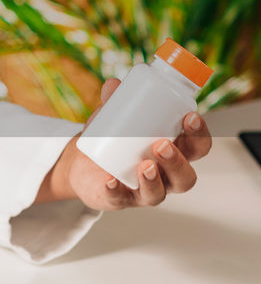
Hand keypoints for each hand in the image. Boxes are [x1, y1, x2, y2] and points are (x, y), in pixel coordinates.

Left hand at [37, 78, 212, 210]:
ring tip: (144, 164)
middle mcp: (165, 176)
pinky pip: (120, 199)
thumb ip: (116, 100)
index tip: (190, 116)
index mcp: (174, 151)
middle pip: (185, 177)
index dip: (200, 135)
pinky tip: (109, 181)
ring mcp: (143, 190)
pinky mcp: (119, 199)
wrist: (82, 163)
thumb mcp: (116, 115)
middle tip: (161, 144)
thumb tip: (114, 83)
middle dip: (177, 162)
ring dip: (154, 180)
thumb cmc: (111, 138)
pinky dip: (116, 191)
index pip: (198, 147)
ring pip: (159, 193)